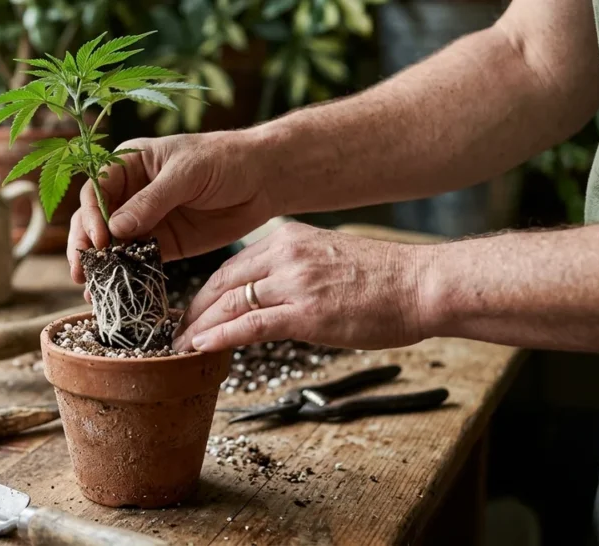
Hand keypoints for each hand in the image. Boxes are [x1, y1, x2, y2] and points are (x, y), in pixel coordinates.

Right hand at [67, 130, 275, 282]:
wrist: (263, 180)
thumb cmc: (225, 160)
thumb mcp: (187, 173)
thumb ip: (152, 200)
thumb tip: (115, 227)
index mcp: (129, 164)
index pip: (96, 189)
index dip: (92, 214)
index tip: (100, 238)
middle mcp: (130, 193)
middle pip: (94, 219)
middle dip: (84, 244)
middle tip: (81, 270)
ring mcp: (145, 221)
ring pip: (110, 244)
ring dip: (98, 264)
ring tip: (88, 287)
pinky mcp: (162, 244)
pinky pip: (136, 261)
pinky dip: (124, 275)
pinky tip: (111, 291)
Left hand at [173, 223, 425, 351]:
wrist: (422, 284)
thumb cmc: (383, 279)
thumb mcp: (327, 258)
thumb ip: (292, 270)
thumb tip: (266, 294)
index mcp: (288, 238)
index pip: (232, 266)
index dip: (205, 292)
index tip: (192, 312)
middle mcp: (285, 254)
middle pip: (222, 284)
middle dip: (194, 311)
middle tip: (176, 332)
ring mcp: (295, 282)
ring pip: (231, 304)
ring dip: (200, 327)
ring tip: (181, 347)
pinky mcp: (306, 312)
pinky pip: (250, 325)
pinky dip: (220, 336)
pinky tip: (201, 347)